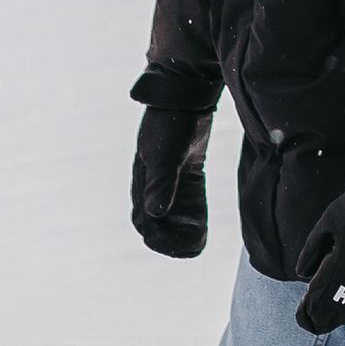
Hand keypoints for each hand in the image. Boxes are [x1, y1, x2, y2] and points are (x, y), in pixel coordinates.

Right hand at [129, 85, 211, 256]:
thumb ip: (161, 184)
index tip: (176, 246)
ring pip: (171, 217)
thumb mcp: (166, 155)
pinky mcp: (185, 175)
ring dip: (181, 232)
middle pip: (156, 225)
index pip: (144, 223)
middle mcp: (151, 186)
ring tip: (195, 243)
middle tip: (189, 248)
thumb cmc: (171, 124)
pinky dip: (191, 218)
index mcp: (142, 184)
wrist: (184, 97)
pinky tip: (202, 227)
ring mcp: (168, 181)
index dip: (158, 239)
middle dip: (170, 241)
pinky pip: (185, 204)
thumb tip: (156, 214)